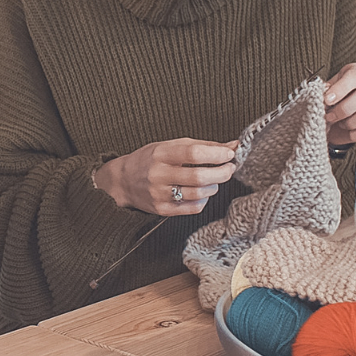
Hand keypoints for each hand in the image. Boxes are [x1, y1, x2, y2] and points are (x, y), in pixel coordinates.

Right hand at [94, 137, 237, 215]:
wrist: (122, 181)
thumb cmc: (150, 160)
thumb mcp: (170, 146)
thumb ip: (202, 145)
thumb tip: (233, 145)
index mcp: (160, 154)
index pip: (193, 153)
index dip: (217, 154)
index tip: (229, 153)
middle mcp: (158, 174)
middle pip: (199, 176)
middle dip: (222, 172)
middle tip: (229, 168)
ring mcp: (159, 194)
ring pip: (198, 193)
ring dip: (214, 186)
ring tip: (214, 180)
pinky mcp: (162, 209)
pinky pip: (192, 207)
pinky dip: (204, 200)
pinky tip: (201, 193)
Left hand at [325, 64, 355, 145]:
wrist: (330, 122)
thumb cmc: (327, 102)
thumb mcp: (322, 94)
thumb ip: (323, 94)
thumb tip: (323, 99)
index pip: (355, 75)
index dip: (341, 88)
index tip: (327, 100)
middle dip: (344, 108)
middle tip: (329, 116)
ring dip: (350, 121)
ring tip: (338, 123)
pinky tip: (346, 131)